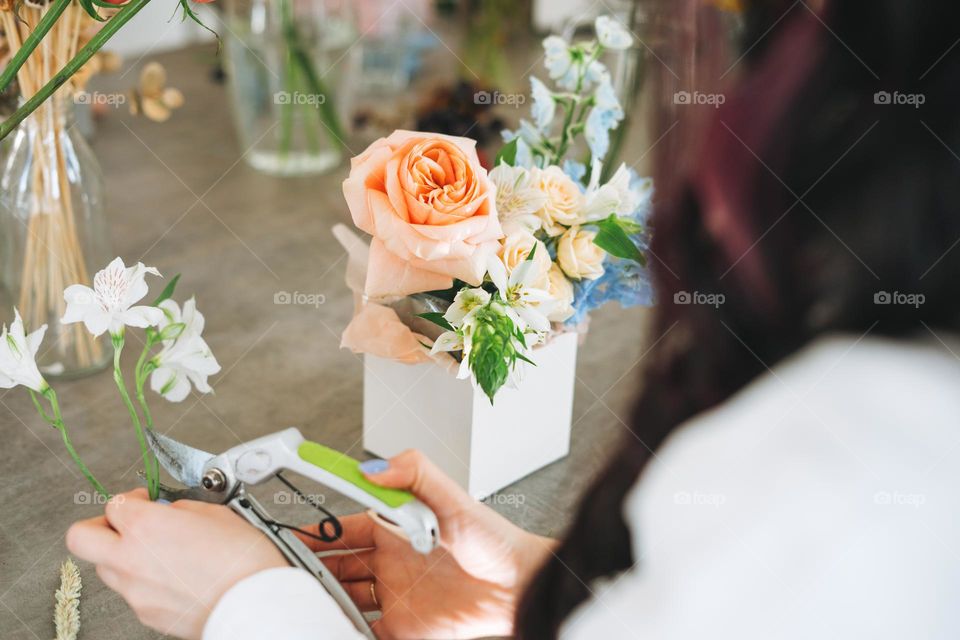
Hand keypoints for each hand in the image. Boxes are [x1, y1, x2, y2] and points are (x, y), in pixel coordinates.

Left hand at [66, 489, 286, 638]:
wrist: (254, 604)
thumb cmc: (242, 560)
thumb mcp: (216, 513)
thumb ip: (181, 509)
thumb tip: (171, 512)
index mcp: (146, 526)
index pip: (113, 504)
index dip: (130, 499)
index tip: (144, 501)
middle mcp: (130, 559)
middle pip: (81, 537)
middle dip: (98, 526)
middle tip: (122, 524)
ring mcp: (134, 591)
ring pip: (105, 567)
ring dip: (122, 555)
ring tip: (156, 552)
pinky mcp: (146, 614)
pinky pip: (131, 592)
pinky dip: (144, 581)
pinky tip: (174, 577)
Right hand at [299, 450, 556, 639]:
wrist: (519, 586)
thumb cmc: (494, 540)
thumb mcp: (454, 497)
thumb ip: (415, 472)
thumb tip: (372, 468)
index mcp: (394, 530)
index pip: (343, 530)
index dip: (316, 533)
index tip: (289, 536)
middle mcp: (389, 563)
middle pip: (337, 567)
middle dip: (311, 570)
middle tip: (285, 574)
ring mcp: (395, 597)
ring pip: (345, 601)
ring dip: (324, 601)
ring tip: (299, 603)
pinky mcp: (404, 629)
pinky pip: (365, 632)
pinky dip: (345, 630)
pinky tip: (330, 626)